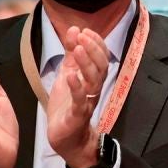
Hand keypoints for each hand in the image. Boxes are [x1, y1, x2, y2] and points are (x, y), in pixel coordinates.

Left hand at [47, 27, 108, 167]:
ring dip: (86, 63)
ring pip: (93, 81)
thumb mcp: (67, 74)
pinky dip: (76, 87)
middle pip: (100, 67)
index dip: (96, 44)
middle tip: (81, 36)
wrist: (66, 138)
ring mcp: (87, 102)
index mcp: (92, 79)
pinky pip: (80, 100)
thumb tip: (74, 29)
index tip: (85, 31)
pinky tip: (70, 76)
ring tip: (76, 49)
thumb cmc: (67, 106)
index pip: (101, 58)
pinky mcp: (77, 115)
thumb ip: (70, 55)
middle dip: (92, 50)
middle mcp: (94, 89)